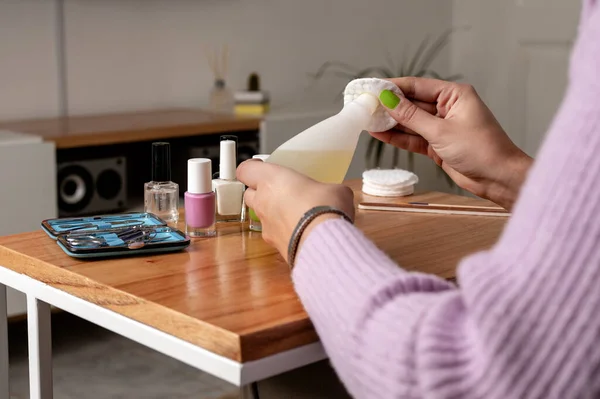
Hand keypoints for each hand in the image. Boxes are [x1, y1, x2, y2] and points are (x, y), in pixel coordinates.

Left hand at [237, 160, 354, 261]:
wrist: (325, 243)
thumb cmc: (325, 208)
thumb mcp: (336, 189)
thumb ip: (328, 189)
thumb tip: (335, 195)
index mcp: (272, 179)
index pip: (245, 169)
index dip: (251, 168)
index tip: (260, 166)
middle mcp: (263, 201)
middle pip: (248, 193)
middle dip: (260, 191)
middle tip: (279, 190)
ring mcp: (266, 225)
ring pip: (260, 215)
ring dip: (271, 212)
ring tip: (292, 212)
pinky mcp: (273, 244)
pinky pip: (273, 233)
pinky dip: (282, 231)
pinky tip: (300, 231)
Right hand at [373, 77, 532, 209]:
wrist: (498, 178)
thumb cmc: (481, 150)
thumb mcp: (440, 131)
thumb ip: (411, 116)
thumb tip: (388, 99)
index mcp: (454, 95)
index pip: (417, 86)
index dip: (393, 87)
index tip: (371, 87)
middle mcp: (448, 108)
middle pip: (412, 103)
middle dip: (389, 105)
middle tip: (364, 105)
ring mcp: (442, 127)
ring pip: (410, 121)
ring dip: (390, 122)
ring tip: (366, 119)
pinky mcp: (438, 145)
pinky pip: (413, 137)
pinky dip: (398, 136)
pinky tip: (379, 133)